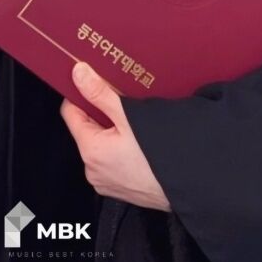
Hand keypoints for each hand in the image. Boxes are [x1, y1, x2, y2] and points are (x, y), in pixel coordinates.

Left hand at [61, 62, 170, 210]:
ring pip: (101, 143)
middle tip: (120, 98)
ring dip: (113, 129)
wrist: (190, 185)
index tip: (93, 82)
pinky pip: (112, 159)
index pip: (70, 112)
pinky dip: (121, 146)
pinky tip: (139, 138)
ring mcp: (107, 182)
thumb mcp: (128, 117)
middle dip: (100, 111)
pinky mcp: (121, 188)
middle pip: (87, 128)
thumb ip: (100, 93)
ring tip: (133, 118)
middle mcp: (93, 170)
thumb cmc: (160, 156)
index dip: (80, 94)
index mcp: (90, 151)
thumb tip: (79, 74)